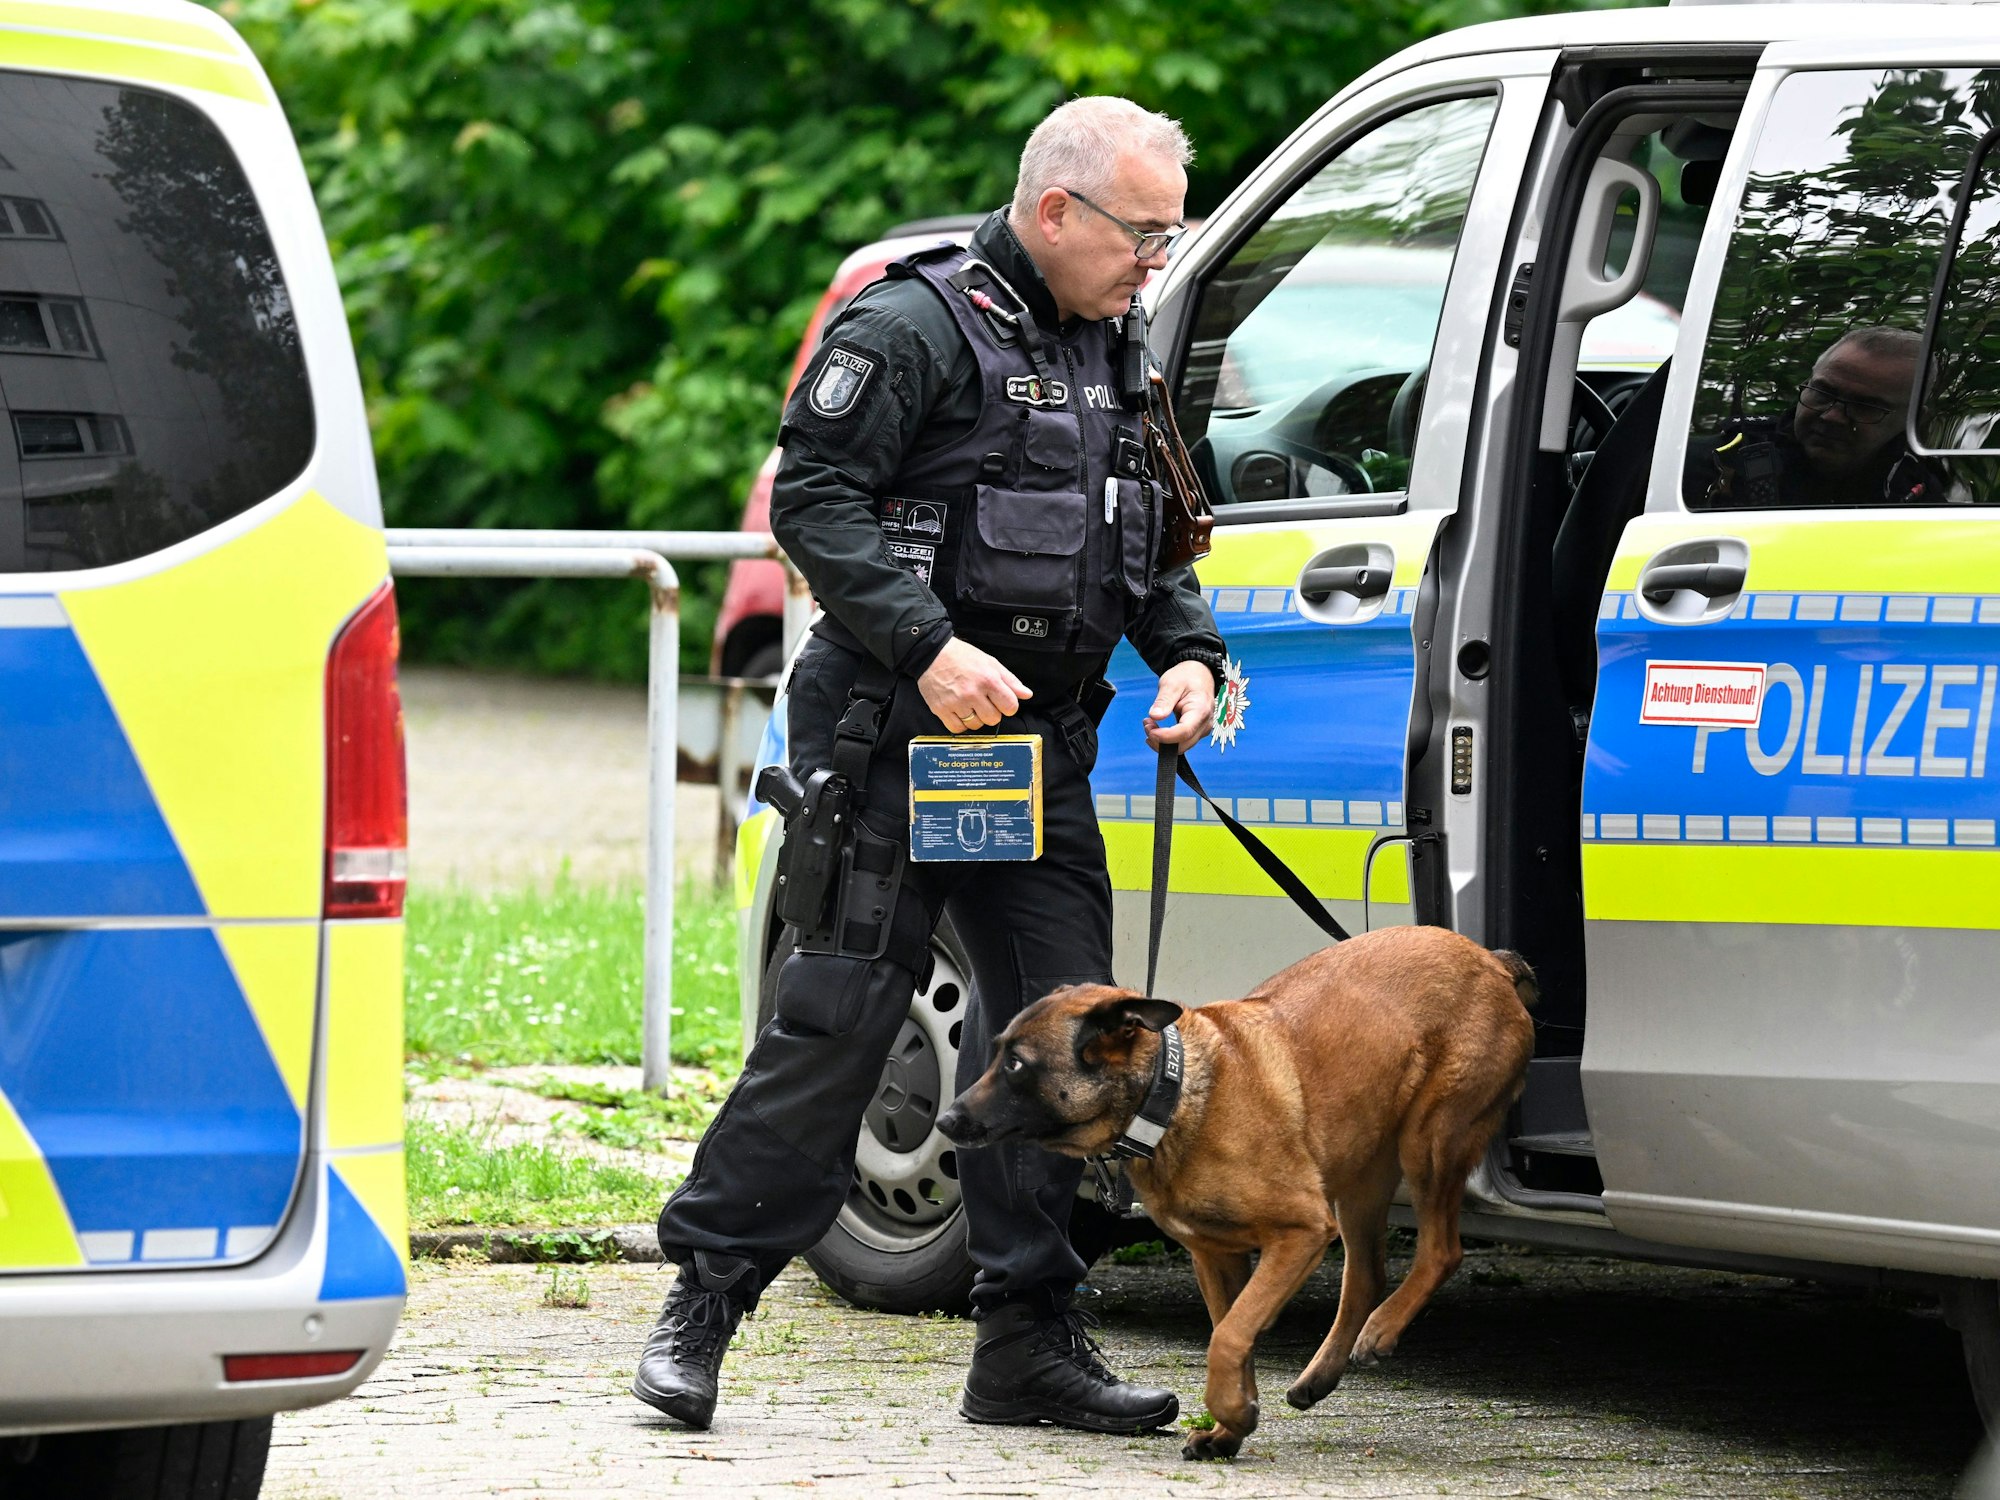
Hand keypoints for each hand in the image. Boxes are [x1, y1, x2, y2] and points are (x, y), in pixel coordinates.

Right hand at [918, 637, 1032, 732]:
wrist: (932, 653)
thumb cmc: (961, 656)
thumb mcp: (990, 662)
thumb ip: (1010, 680)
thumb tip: (1026, 694)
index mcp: (988, 680)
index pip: (1010, 707)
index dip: (1008, 706)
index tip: (1001, 702)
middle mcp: (972, 693)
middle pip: (993, 719)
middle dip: (991, 712)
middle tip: (983, 702)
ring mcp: (956, 703)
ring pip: (976, 725)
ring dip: (975, 718)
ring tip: (969, 704)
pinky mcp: (941, 709)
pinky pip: (958, 728)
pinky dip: (960, 723)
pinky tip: (959, 712)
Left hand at [1144, 660, 1216, 750]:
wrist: (1199, 674)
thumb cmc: (1187, 676)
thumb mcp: (1171, 683)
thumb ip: (1163, 701)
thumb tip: (1155, 716)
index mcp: (1200, 710)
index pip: (1184, 732)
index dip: (1164, 736)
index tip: (1149, 730)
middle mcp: (1204, 724)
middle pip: (1182, 745)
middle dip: (1160, 741)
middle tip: (1147, 725)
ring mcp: (1201, 729)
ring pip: (1181, 747)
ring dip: (1162, 741)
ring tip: (1149, 724)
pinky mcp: (1196, 732)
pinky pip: (1181, 742)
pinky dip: (1167, 740)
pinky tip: (1157, 729)